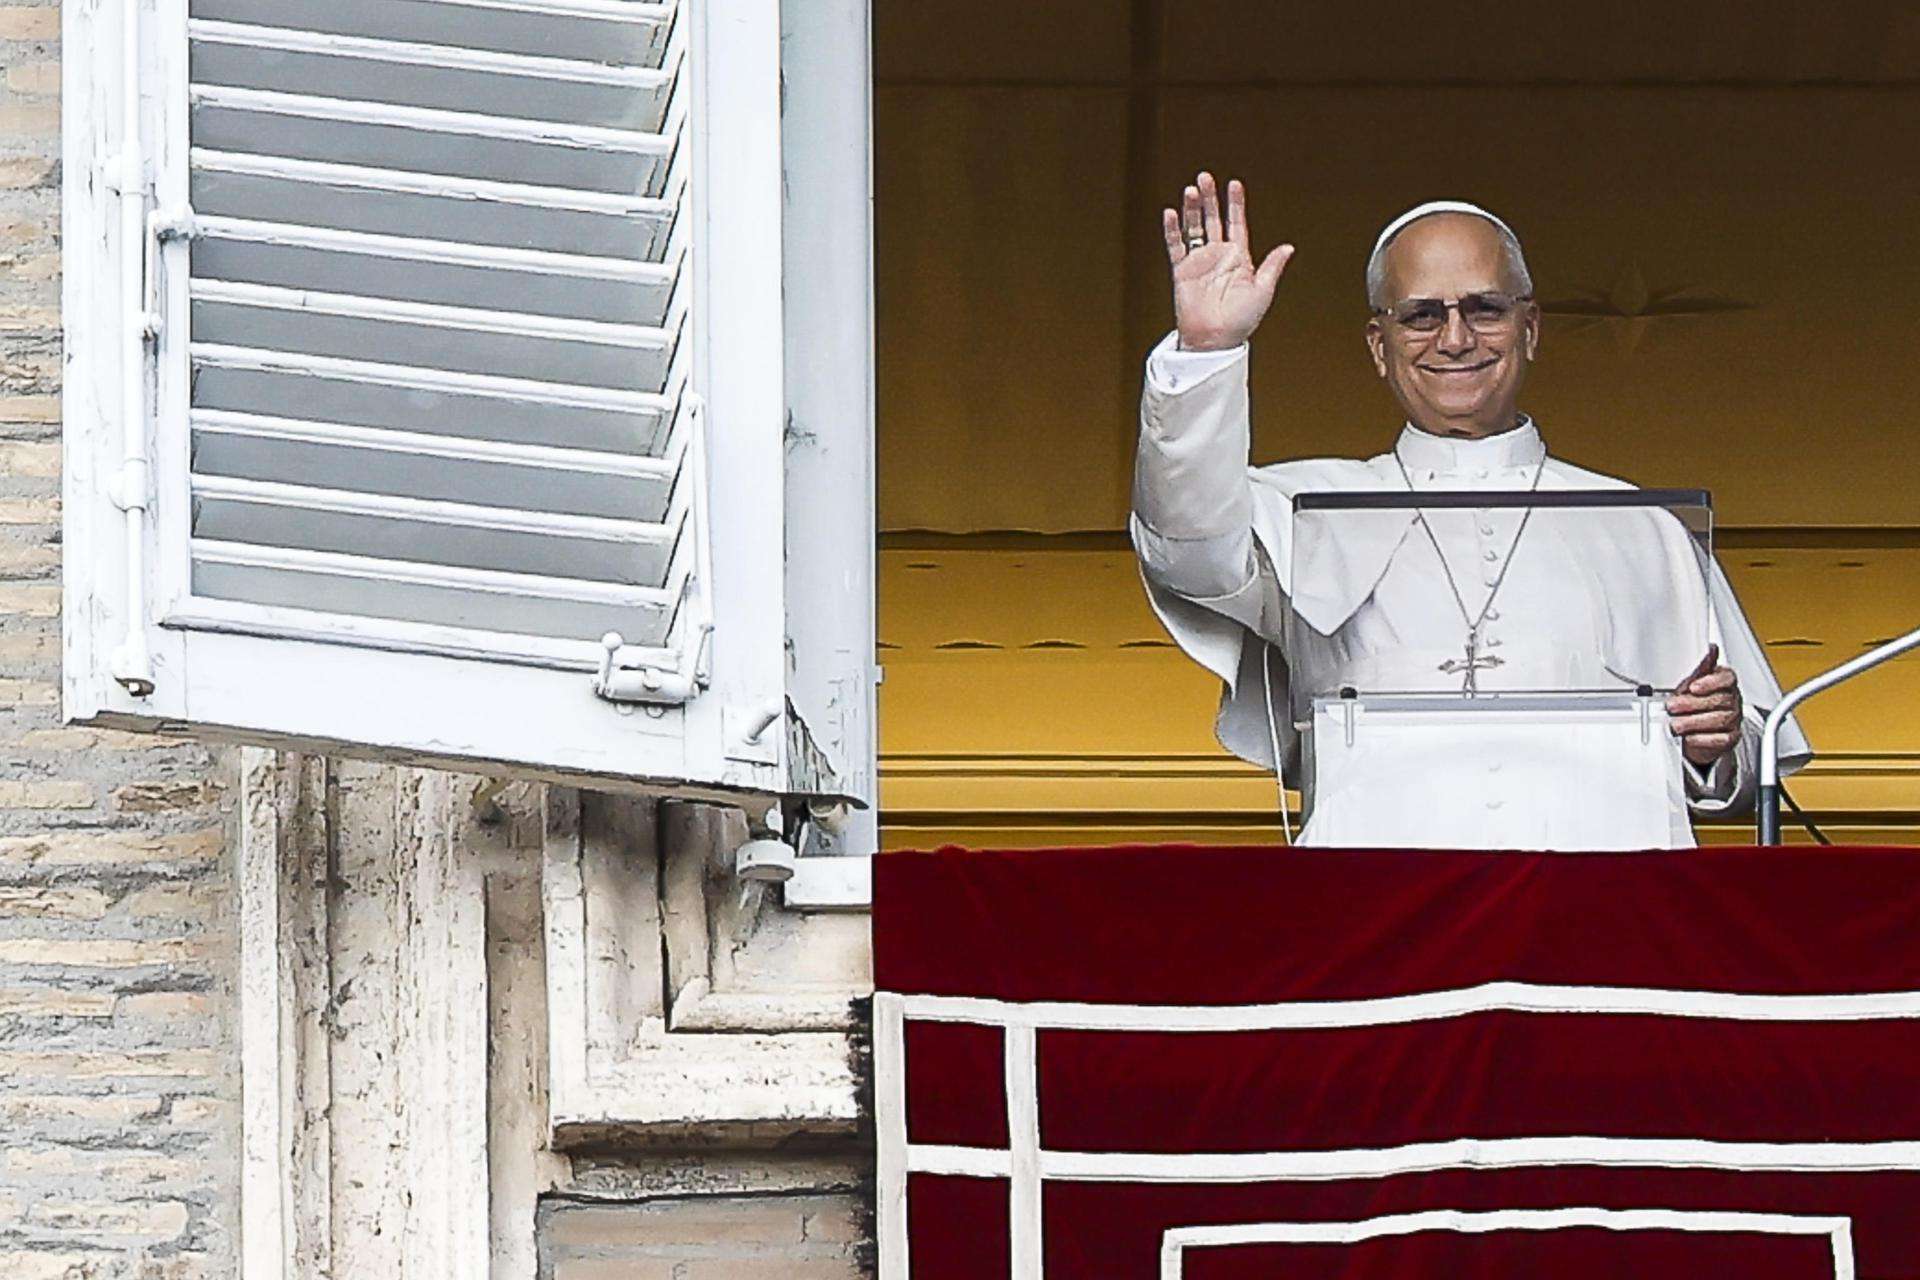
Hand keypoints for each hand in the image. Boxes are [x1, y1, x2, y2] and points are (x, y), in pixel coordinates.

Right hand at [1161, 172, 1294, 351]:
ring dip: (1192, 209)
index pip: (1237, 224)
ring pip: (1194, 228)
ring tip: (1191, 190)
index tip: (1233, 184)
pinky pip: (1175, 247)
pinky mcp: (1182, 272)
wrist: (1216, 340)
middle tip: (1205, 178)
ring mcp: (1199, 262)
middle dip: (1209, 199)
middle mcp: (1218, 257)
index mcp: (1239, 258)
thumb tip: (1288, 247)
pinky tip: (1171, 214)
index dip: (1235, 204)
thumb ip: (1272, 267)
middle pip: (1212, 219)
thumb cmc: (1241, 321)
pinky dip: (1172, 231)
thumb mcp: (1263, 291)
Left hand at [1667, 644, 1743, 768]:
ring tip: (1676, 724)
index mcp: (1725, 683)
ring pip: (1720, 720)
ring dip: (1694, 722)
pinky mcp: (1730, 738)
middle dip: (1693, 704)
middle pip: (1721, 700)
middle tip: (1672, 706)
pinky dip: (1702, 738)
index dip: (1711, 682)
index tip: (1693, 687)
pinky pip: (1721, 739)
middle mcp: (1733, 701)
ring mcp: (1733, 720)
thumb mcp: (1691, 685)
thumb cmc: (1692, 704)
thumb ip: (1699, 670)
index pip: (1727, 678)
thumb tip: (1711, 650)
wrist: (1694, 731)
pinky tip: (1689, 737)